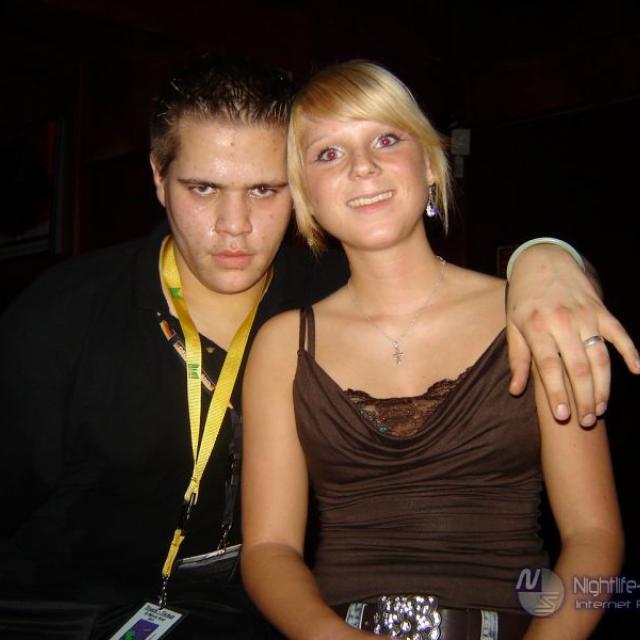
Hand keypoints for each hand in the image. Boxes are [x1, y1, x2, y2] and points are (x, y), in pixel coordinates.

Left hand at [506, 244, 639, 425]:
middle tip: (586, 421)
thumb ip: (517, 359)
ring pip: (600, 357)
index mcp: (537, 327)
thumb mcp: (512, 327)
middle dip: (583, 398)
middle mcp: (563, 322)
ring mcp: (585, 315)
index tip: (562, 417)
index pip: (549, 368)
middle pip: (578, 368)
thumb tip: (515, 391)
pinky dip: (630, 352)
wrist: (542, 262)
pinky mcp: (602, 310)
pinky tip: (636, 371)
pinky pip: (619, 334)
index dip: (557, 394)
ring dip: (603, 386)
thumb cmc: (524, 300)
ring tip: (600, 409)